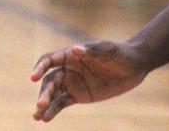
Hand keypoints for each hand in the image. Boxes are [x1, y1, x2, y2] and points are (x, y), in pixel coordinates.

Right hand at [31, 41, 147, 121]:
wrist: (135, 67)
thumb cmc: (120, 53)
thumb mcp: (108, 50)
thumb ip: (92, 50)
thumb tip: (75, 50)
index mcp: (70, 54)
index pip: (49, 60)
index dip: (40, 68)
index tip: (33, 77)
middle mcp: (67, 68)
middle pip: (49, 80)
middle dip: (43, 92)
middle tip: (40, 105)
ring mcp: (72, 83)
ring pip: (53, 93)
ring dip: (44, 103)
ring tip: (37, 116)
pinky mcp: (79, 96)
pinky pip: (62, 103)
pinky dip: (54, 111)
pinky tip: (46, 119)